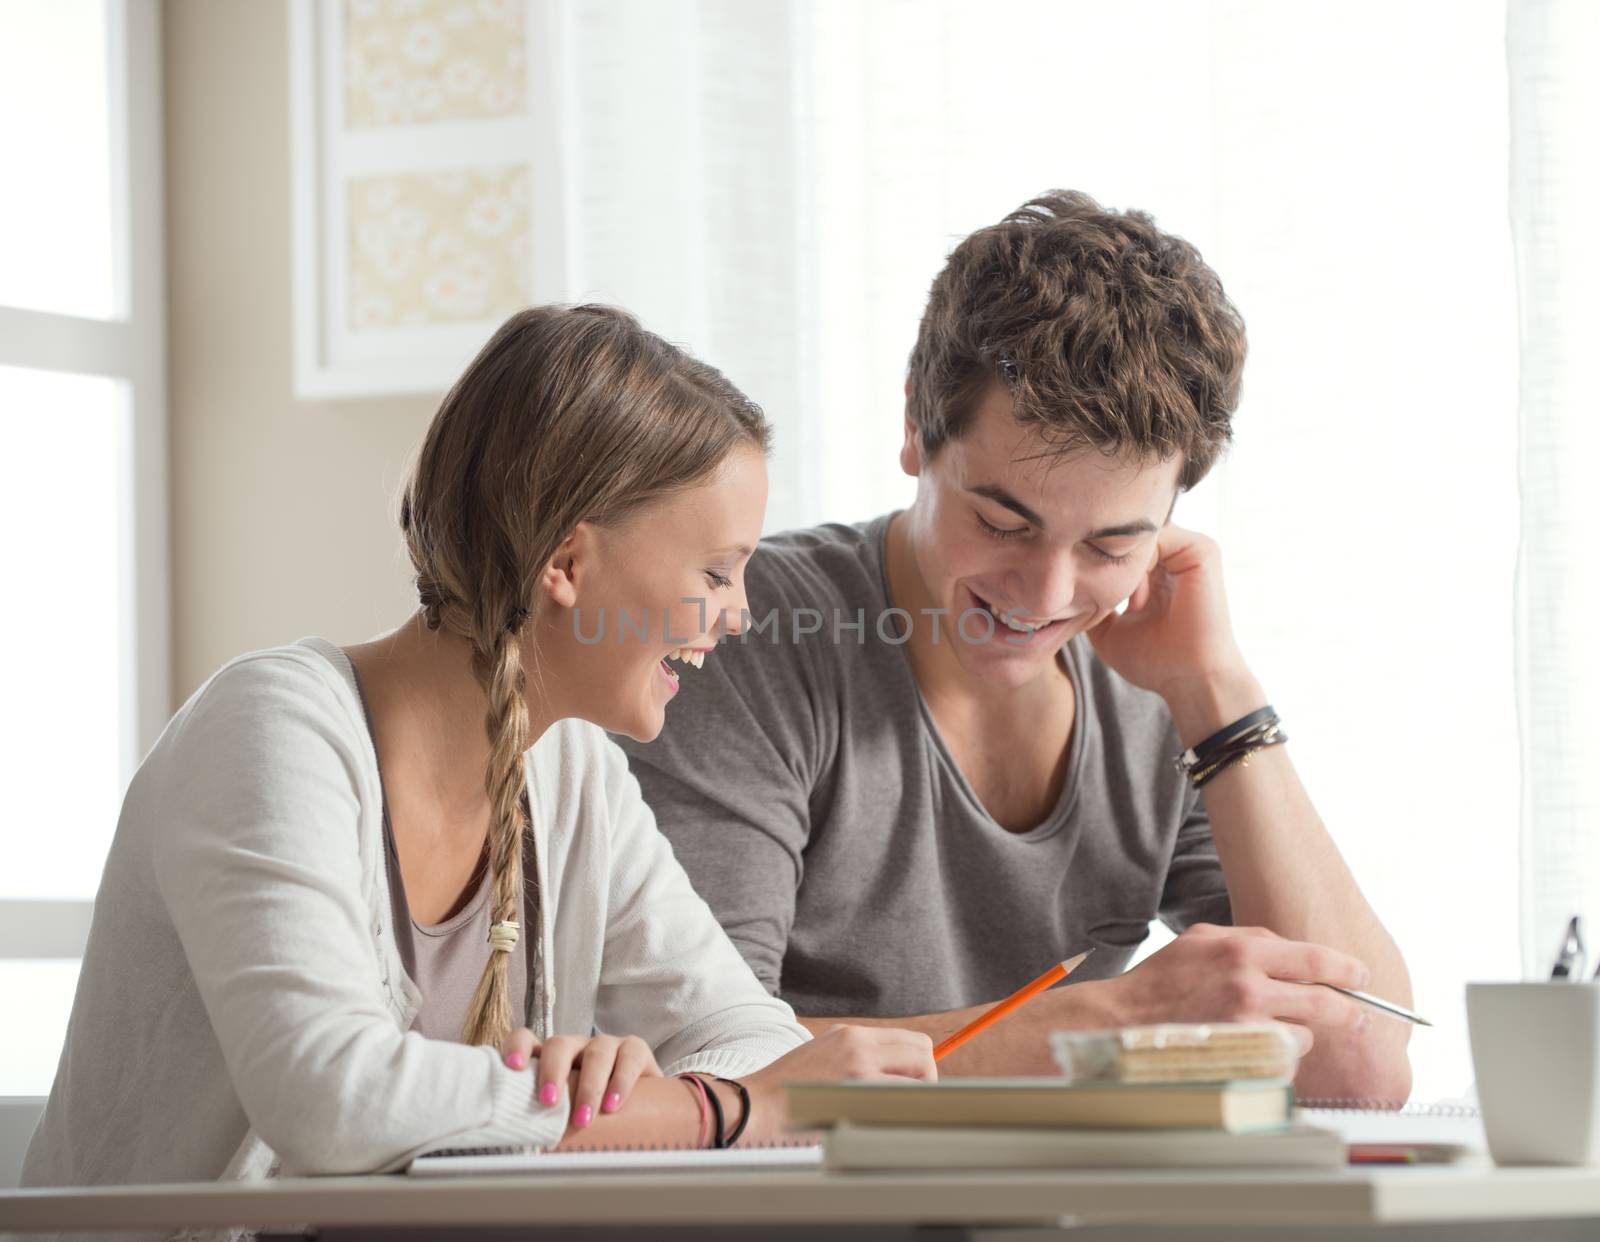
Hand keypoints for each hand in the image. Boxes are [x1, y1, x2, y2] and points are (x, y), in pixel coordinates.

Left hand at [499, 1029, 661, 1130]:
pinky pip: (629, 1058)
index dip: (517, 1047)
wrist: (645, 1110)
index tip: (512, 1066)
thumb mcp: (566, 1114)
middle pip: (560, 1044)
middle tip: (548, 1102)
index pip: (526, 1038)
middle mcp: (576, 1047)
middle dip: (553, 1071)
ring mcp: (606, 1046)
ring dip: (589, 1086)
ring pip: (596, 1052)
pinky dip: (621, 1081)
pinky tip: (613, 1105)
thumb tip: (521, 1152)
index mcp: (550, 1059)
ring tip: (584, 1118)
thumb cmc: (593, 1114)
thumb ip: (545, 1122)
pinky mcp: (635, 1051)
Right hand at [738, 1025, 937, 1141]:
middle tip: (909, 1102)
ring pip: (918, 1079)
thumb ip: (858, 1057)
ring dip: (915, 1098)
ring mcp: (859, 1068)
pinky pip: (899, 1101)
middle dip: (925, 1080)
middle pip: (924, 1055)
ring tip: (895, 1113)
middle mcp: (859, 1044)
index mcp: (851, 1033)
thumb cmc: (786, 1088)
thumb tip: (897, 1074)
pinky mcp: (855, 1093)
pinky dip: (901, 1112)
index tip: (914, 1085)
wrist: (754, 1103)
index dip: (920, 1066)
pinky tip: (885, 1123)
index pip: (913, 1041)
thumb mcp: (823, 1054)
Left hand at [1086, 525, 1249, 709]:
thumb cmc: (1153, 661)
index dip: (1091, 557)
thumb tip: (1066, 589)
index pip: (1116, 544)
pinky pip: (1161, 536)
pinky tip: (1134, 593)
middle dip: (1101, 555)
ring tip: (1119, 600)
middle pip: (1125, 534)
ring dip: (1120, 562)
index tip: (1075, 583)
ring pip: (1139, 534)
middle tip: (1088, 585)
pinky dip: (1141, 560)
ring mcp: (1187, 550)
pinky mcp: (1202, 551)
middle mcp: (1171, 556)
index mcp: (1153, 571)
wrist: (1189, 679)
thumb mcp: (1107, 631)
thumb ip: (1091, 606)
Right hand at [1099, 924, 1373, 1055]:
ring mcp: (1246, 1026)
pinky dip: (1276, 1055)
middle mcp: (1248, 985)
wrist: (1124, 1020)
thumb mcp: (1203, 939)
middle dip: (1351, 1010)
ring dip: (1299, 1033)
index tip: (1361, 977)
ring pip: (1305, 1034)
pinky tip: (1252, 1046)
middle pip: (1325, 1001)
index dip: (1347, 969)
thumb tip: (1297, 954)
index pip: (1315, 959)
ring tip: (1270, 1029)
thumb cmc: (1163, 979)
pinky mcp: (1241, 1057)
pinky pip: (1282, 1059)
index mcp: (1242, 950)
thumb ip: (1251, 941)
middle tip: (1361, 1016)